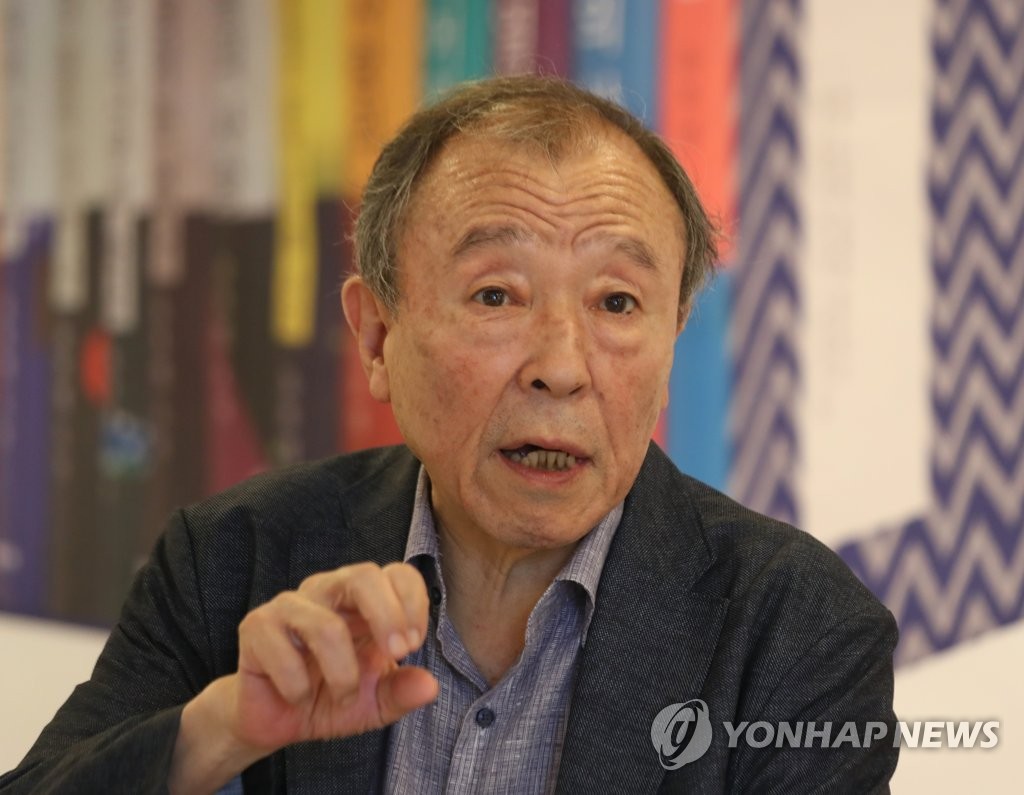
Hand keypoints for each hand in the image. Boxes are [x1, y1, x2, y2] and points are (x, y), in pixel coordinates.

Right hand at [171, 562, 437, 791]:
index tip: (415, 644)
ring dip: (343, 675)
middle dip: (387, 617)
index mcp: (363, 600)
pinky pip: (285, 656)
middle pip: (363, 576)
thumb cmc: (330, 698)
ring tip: (344, 697)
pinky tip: (297, 697)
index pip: (396, 574)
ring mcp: (291, 605)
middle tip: (397, 654)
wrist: (275, 720)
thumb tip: (430, 687)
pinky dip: (299, 689)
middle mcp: (328, 591)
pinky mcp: (257, 626)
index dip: (413, 602)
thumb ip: (401, 692)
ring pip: (327, 627)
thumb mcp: (375, 703)